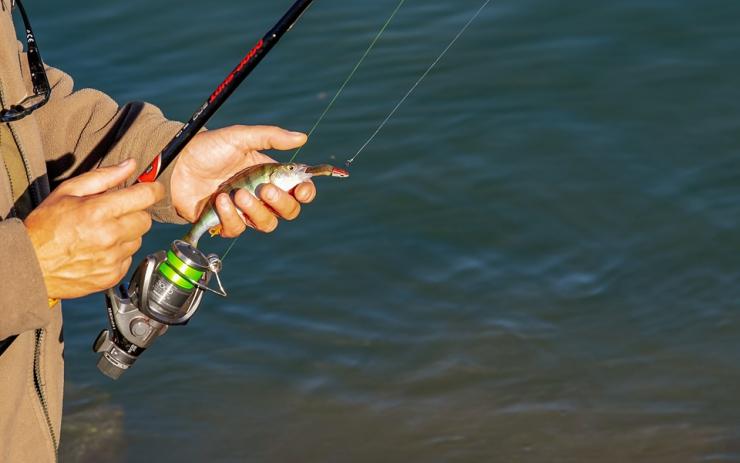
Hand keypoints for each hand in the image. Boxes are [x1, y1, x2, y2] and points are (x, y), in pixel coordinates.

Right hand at [24, 159, 162, 299]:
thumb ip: (103, 176)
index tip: (153, 188)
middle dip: (135, 212)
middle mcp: (109, 235)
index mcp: (98, 211)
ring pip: (138, 239)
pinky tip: (100, 250)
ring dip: (127, 234)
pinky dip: (119, 253)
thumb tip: (131, 165)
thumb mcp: (68, 192)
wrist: (30, 264)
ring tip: (103, 233)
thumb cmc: (45, 226)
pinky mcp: (113, 275)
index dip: (153, 189)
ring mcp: (112, 258)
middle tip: (116, 213)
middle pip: (146, 219)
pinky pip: (129, 258)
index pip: (145, 196)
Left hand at [170, 125, 316, 236]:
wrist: (176, 163)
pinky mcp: (224, 222)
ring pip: (266, 224)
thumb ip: (271, 137)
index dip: (305, 193)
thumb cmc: (208, 148)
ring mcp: (243, 211)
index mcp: (270, 174)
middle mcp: (261, 195)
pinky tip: (220, 200)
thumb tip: (302, 137)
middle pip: (288, 211)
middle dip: (281, 203)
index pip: (298, 190)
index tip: (302, 189)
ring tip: (238, 193)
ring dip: (256, 210)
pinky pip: (237, 229)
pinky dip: (230, 216)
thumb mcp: (240, 137)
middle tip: (265, 189)